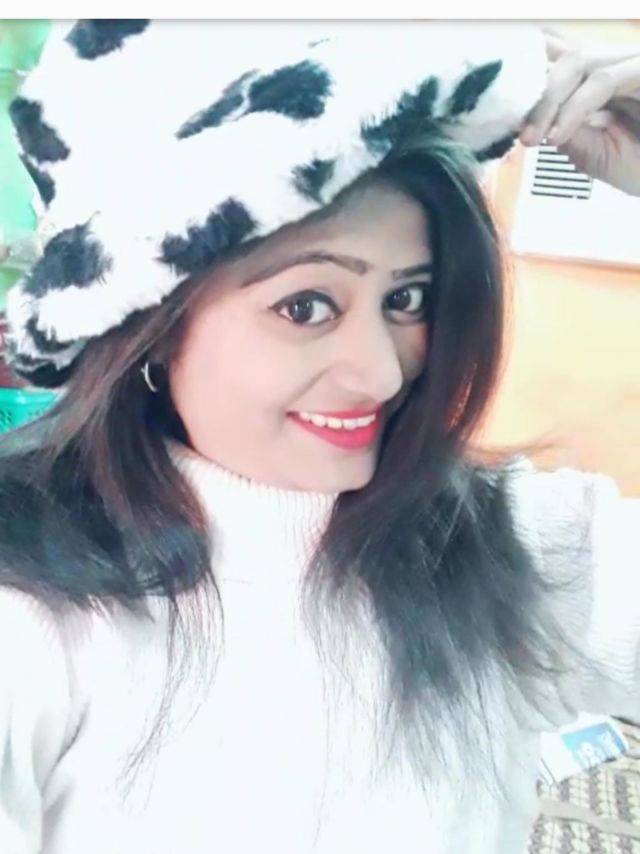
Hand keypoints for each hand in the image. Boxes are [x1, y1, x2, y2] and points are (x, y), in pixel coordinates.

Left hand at [519, 28, 639, 195]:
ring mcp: (631, 62)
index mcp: (594, 78)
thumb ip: (559, 129)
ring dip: (548, 102)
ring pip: (577, 63)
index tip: (492, 98)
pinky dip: (575, 109)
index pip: (554, 54)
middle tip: (517, 133)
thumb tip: (520, 117)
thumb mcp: (588, 152)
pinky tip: (559, 136)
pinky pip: (602, 81)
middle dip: (531, 93)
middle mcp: (612, 62)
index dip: (523, 66)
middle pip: (560, 54)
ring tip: (533, 139)